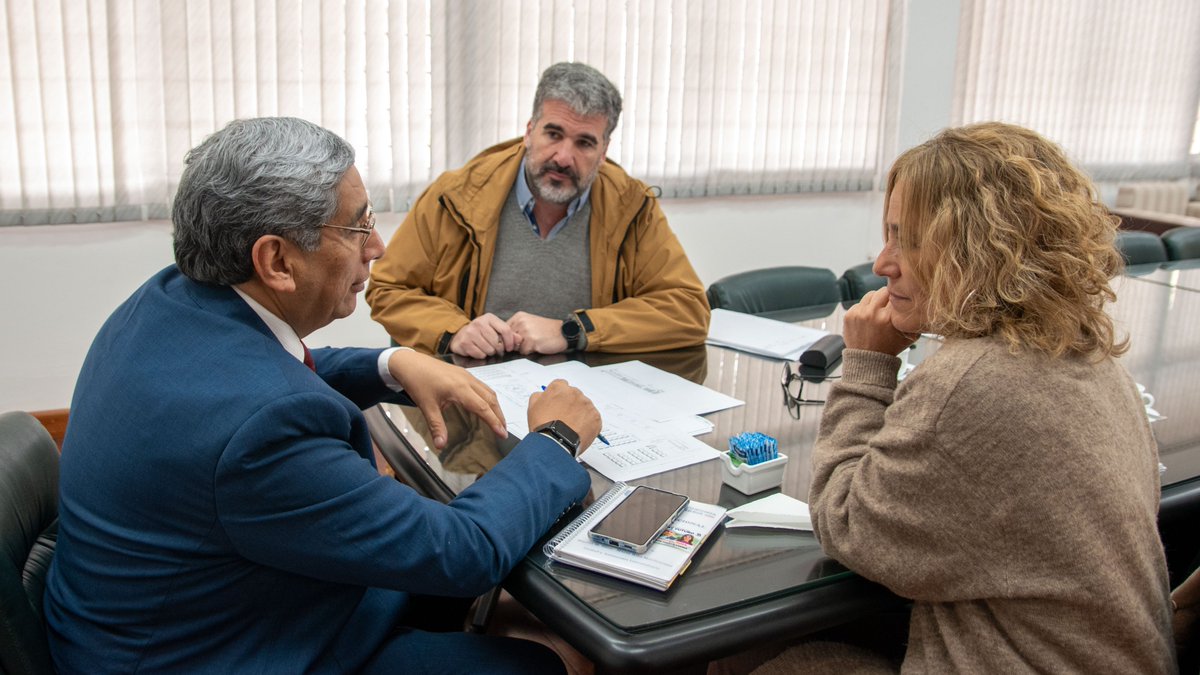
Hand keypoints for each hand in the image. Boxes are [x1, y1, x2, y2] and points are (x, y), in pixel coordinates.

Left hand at [387, 350, 506, 448]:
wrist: (409, 362)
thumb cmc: (417, 382)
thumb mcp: (426, 406)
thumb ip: (436, 426)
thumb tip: (441, 446)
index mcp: (459, 389)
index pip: (483, 408)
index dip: (494, 422)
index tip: (502, 434)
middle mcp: (467, 381)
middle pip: (490, 399)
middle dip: (499, 415)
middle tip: (503, 431)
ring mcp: (466, 375)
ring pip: (488, 391)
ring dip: (495, 406)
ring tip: (498, 420)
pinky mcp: (463, 373)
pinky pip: (482, 386)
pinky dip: (488, 398)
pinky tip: (485, 405)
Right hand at [448, 313, 522, 358]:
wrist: (461, 335)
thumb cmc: (480, 333)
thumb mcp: (495, 329)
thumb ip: (508, 334)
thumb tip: (519, 339)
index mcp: (489, 318)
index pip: (505, 330)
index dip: (510, 341)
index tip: (509, 348)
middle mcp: (479, 323)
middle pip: (497, 342)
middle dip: (499, 349)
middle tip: (496, 349)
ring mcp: (470, 332)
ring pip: (489, 349)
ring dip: (490, 352)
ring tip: (486, 348)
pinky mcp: (464, 342)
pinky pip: (480, 354)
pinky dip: (481, 355)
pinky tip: (478, 350)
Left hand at [508, 312, 567, 354]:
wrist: (563, 332)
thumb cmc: (547, 330)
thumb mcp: (529, 324)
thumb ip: (516, 329)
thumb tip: (503, 341)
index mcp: (519, 316)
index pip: (504, 331)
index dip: (509, 339)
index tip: (518, 339)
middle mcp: (521, 322)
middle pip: (508, 340)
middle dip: (516, 344)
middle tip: (530, 340)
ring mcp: (526, 330)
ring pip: (515, 347)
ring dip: (523, 348)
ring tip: (534, 342)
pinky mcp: (532, 340)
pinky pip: (523, 352)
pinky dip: (530, 351)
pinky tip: (538, 345)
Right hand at [527, 379, 601, 451]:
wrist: (555, 443)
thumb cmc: (543, 426)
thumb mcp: (532, 407)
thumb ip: (539, 396)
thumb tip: (543, 394)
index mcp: (559, 388)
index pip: (561, 385)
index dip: (559, 396)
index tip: (558, 405)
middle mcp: (575, 393)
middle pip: (574, 396)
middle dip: (570, 405)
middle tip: (564, 418)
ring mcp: (587, 404)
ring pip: (585, 407)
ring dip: (580, 414)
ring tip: (571, 427)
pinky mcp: (595, 417)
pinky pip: (593, 418)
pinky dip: (588, 424)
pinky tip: (578, 431)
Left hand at [842, 289, 917, 354]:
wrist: (869, 361)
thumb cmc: (890, 348)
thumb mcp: (910, 335)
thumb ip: (915, 319)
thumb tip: (918, 304)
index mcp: (888, 317)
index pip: (896, 296)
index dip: (899, 298)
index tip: (900, 301)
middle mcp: (873, 313)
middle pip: (883, 291)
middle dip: (888, 295)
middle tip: (890, 303)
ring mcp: (859, 314)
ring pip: (870, 295)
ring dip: (876, 300)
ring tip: (879, 310)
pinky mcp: (849, 316)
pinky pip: (859, 304)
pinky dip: (865, 308)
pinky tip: (868, 318)